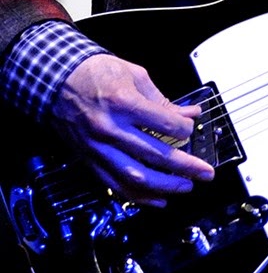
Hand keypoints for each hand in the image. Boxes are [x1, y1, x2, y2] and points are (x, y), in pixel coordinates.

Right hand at [50, 54, 214, 205]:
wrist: (57, 81)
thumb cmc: (95, 73)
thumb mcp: (135, 76)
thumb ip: (163, 100)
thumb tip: (189, 114)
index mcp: (124, 103)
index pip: (165, 124)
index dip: (185, 129)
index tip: (192, 129)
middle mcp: (111, 129)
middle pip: (155, 154)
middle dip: (185, 167)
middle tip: (205, 172)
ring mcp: (99, 148)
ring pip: (136, 176)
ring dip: (165, 186)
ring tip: (186, 187)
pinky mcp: (91, 161)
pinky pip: (116, 185)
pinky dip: (139, 196)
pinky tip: (158, 199)